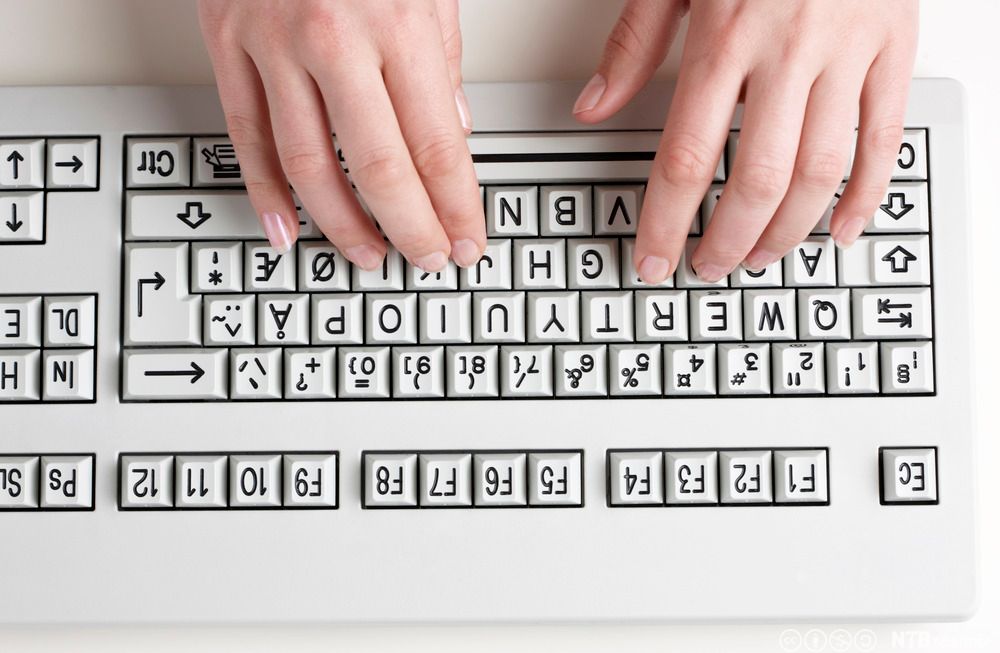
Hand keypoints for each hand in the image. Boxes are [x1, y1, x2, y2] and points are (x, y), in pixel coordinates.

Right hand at [197, 0, 484, 271]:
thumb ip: (442, 61)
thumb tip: (454, 134)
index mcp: (399, 23)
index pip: (438, 144)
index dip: (455, 205)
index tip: (468, 239)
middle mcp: (335, 38)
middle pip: (378, 165)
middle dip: (411, 227)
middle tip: (429, 259)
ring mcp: (273, 44)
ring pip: (309, 163)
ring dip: (344, 223)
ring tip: (370, 255)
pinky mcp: (227, 45)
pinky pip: (246, 135)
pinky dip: (264, 191)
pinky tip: (286, 228)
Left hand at [575, 0, 917, 282]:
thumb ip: (633, 45)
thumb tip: (591, 108)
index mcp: (725, 34)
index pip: (686, 156)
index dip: (667, 222)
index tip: (654, 260)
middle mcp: (788, 49)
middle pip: (757, 178)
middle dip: (728, 238)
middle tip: (708, 266)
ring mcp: (848, 51)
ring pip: (821, 171)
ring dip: (786, 230)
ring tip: (758, 256)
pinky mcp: (894, 48)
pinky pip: (886, 137)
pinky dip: (866, 194)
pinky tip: (839, 230)